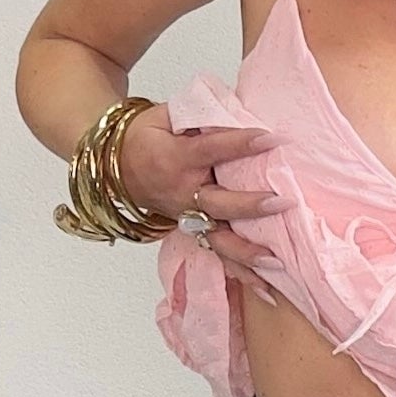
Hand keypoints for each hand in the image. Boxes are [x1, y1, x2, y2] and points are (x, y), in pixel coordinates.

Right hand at [120, 109, 286, 300]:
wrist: (114, 168)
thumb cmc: (145, 138)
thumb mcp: (164, 116)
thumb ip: (200, 114)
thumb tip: (239, 107)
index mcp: (177, 159)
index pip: (213, 149)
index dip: (242, 143)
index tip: (273, 138)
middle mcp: (182, 193)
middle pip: (218, 203)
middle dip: (249, 205)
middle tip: (281, 202)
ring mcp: (187, 217)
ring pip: (218, 239)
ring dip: (247, 253)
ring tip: (276, 262)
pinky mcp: (193, 231)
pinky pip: (218, 255)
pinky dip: (241, 274)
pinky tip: (267, 289)